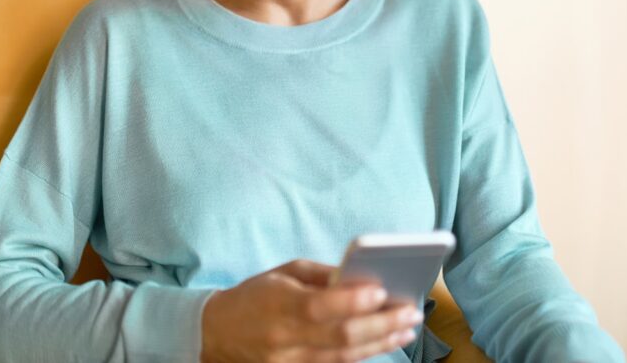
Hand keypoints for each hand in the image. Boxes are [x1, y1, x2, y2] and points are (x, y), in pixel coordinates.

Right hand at [200, 258, 422, 361]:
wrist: (216, 333)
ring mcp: (290, 361)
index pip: (321, 305)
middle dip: (381, 324)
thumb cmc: (254, 295)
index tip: (383, 291)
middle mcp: (286, 337)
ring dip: (380, 343)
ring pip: (343, 356)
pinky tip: (384, 343)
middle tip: (410, 312)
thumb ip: (322, 276)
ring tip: (406, 329)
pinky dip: (362, 354)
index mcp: (280, 303)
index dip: (354, 301)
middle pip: (340, 336)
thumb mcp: (284, 272)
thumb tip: (361, 277)